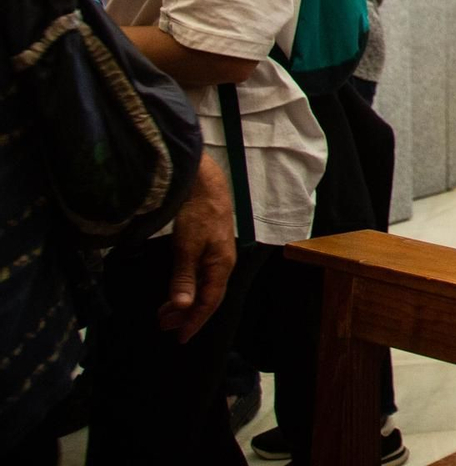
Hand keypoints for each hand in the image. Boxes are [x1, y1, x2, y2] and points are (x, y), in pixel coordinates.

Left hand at [158, 156, 235, 341]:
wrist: (204, 185)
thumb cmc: (198, 215)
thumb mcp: (186, 248)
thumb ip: (184, 278)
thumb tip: (183, 307)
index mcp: (221, 266)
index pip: (209, 303)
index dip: (194, 321)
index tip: (179, 338)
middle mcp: (223, 264)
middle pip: (208, 298)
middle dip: (187, 315)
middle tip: (163, 326)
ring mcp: (217, 256)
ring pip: (204, 288)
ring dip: (185, 302)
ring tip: (165, 312)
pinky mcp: (210, 248)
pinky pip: (201, 278)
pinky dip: (188, 289)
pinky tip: (177, 290)